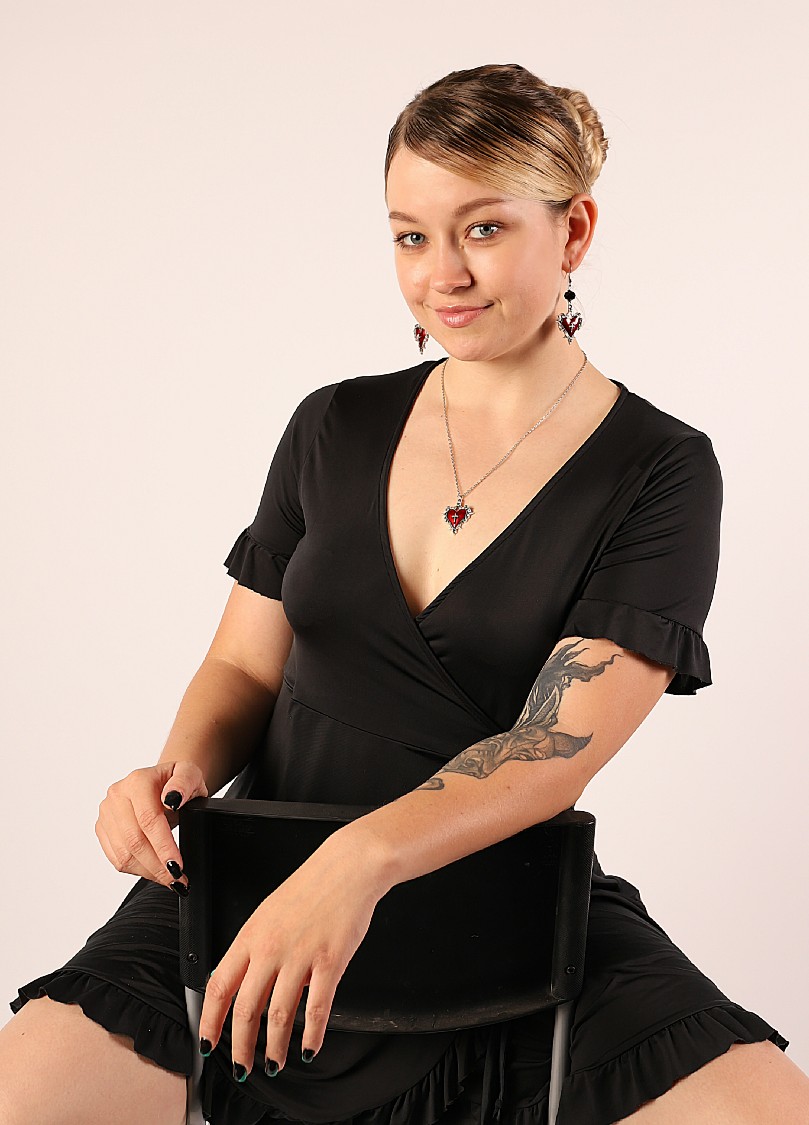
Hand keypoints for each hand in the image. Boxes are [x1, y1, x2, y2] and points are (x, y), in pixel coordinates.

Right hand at [95, 761, 207, 892]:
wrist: (163, 782)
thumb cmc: (177, 781)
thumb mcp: (190, 776)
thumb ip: (184, 783)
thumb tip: (173, 798)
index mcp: (138, 781)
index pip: (148, 820)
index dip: (163, 846)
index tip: (178, 866)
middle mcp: (117, 795)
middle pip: (134, 840)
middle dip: (157, 865)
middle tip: (178, 879)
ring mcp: (107, 813)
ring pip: (123, 854)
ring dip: (148, 872)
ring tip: (169, 879)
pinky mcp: (102, 829)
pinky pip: (117, 858)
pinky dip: (137, 870)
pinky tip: (154, 872)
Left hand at [197, 826, 388, 1079]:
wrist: (347, 867)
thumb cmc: (311, 887)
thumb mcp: (268, 913)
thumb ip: (256, 949)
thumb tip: (248, 986)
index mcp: (251, 935)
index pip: (219, 987)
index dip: (210, 1022)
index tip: (208, 1043)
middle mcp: (270, 948)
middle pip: (245, 1009)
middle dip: (240, 1047)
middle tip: (242, 1068)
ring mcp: (300, 956)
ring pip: (278, 1015)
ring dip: (274, 1048)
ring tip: (275, 1064)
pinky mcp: (330, 961)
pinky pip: (317, 1008)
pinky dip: (312, 1035)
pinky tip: (309, 1048)